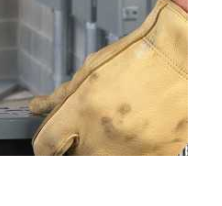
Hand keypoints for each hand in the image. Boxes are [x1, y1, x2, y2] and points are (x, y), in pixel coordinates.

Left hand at [29, 0, 187, 155]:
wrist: (182, 57)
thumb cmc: (138, 57)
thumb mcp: (90, 70)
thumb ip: (61, 95)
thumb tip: (39, 107)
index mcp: (83, 109)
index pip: (46, 145)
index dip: (42, 144)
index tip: (47, 141)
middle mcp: (104, 134)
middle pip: (72, 160)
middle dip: (72, 147)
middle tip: (80, 132)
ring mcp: (132, 150)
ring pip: (100, 164)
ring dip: (97, 152)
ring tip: (108, 129)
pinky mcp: (156, 156)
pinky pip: (130, 164)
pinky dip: (125, 154)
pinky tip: (129, 133)